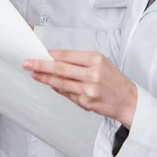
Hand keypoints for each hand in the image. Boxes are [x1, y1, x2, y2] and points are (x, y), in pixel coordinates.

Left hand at [23, 50, 137, 128]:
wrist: (129, 100)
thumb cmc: (114, 80)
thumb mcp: (101, 63)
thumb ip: (79, 62)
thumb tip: (56, 61)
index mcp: (95, 59)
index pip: (66, 55)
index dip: (50, 55)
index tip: (38, 53)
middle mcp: (92, 74)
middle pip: (60, 69)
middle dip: (41, 66)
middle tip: (27, 63)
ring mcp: (88, 90)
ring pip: (60, 83)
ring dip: (45, 79)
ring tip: (34, 74)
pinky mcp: (86, 103)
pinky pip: (67, 95)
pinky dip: (58, 89)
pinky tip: (52, 85)